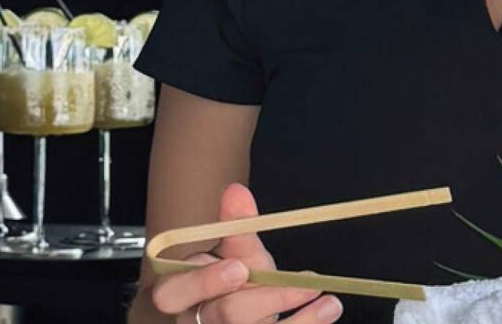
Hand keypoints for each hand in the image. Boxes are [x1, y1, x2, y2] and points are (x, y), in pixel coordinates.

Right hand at [151, 182, 343, 323]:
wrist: (250, 316)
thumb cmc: (237, 282)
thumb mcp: (239, 253)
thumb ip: (237, 227)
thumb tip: (235, 191)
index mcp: (183, 293)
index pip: (172, 293)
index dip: (203, 283)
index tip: (239, 267)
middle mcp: (196, 322)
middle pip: (222, 316)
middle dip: (261, 300)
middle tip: (298, 286)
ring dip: (299, 319)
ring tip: (329, 300)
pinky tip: (329, 309)